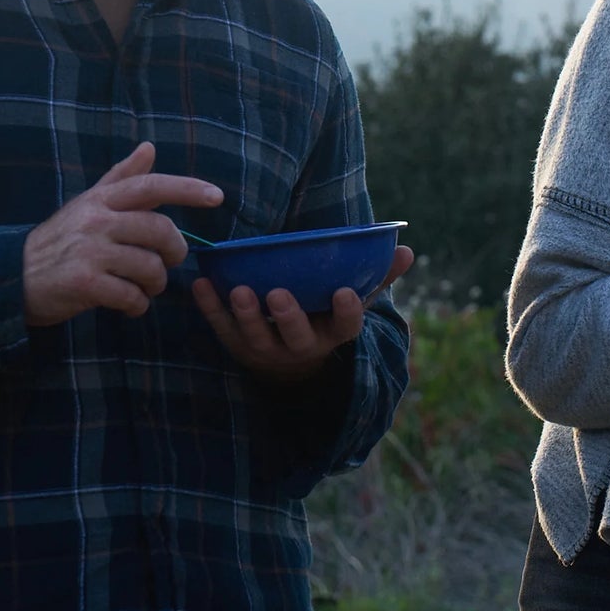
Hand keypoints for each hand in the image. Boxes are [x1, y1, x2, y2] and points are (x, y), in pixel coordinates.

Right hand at [22, 142, 223, 325]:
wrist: (12, 277)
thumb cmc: (60, 240)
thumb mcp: (87, 204)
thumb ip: (121, 178)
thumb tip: (149, 147)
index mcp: (101, 200)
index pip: (151, 186)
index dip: (188, 188)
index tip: (217, 197)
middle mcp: (97, 220)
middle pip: (161, 231)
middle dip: (175, 252)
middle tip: (168, 263)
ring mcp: (90, 252)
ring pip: (151, 267)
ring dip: (155, 284)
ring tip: (143, 288)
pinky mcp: (84, 283)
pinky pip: (132, 296)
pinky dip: (137, 306)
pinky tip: (128, 305)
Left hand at [191, 245, 414, 382]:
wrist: (288, 361)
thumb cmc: (324, 314)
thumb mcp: (352, 300)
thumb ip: (378, 275)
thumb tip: (408, 249)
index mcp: (333, 333)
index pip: (346, 328)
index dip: (347, 313)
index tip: (345, 293)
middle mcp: (301, 347)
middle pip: (297, 337)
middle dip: (287, 317)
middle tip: (277, 295)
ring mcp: (267, 350)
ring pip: (256, 337)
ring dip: (245, 314)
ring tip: (237, 290)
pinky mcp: (237, 346)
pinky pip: (222, 329)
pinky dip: (210, 308)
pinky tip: (201, 284)